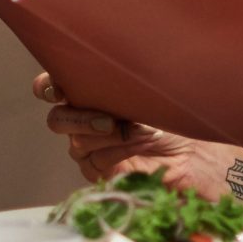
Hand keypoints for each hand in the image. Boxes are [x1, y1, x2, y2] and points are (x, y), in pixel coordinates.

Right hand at [31, 71, 242, 197]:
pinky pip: (93, 163)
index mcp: (88, 90)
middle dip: (79, 119)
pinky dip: (117, 152)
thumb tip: (106, 70)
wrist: (195, 147)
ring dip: (108, 137)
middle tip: (108, 120)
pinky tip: (138, 146)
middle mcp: (83, 118)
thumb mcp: (145, 88)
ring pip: (76, 143)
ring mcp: (90, 147)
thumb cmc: (172, 110)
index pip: (50, 87)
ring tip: (141, 132)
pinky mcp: (100, 171)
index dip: (47, 88)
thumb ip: (118, 80)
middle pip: (56, 120)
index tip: (59, 89)